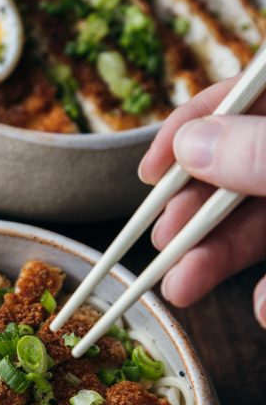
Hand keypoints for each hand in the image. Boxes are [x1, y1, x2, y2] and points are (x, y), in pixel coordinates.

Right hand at [138, 77, 265, 326]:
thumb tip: (192, 145)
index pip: (244, 95)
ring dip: (220, 258)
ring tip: (182, 288)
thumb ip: (262, 152)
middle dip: (196, 211)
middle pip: (244, 168)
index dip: (192, 127)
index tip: (149, 172)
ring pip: (265, 222)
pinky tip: (263, 310)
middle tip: (162, 245)